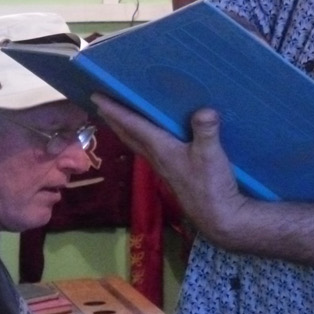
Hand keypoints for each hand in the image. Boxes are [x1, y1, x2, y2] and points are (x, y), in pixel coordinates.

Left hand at [91, 99, 250, 247]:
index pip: (133, 125)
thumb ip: (206, 131)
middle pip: (128, 135)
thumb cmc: (210, 186)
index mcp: (161, 148)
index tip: (95, 97)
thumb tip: (204, 109)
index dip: (115, 110)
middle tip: (99, 104)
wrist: (217, 216)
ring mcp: (163, 166)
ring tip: (117, 117)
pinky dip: (142, 138)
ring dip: (125, 129)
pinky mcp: (172, 172)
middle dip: (113, 119)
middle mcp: (157, 157)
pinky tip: (150, 136)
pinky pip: (149, 149)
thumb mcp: (211, 155)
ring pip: (137, 143)